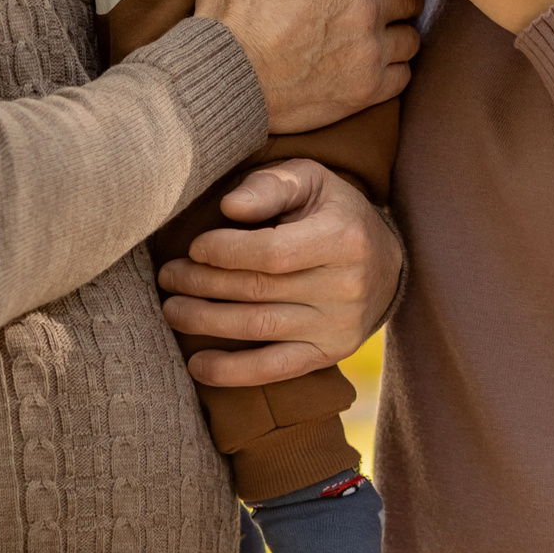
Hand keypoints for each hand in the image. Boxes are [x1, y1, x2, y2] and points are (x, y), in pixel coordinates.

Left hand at [158, 160, 404, 386]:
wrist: (385, 263)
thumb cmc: (334, 211)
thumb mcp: (310, 180)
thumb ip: (270, 185)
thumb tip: (229, 207)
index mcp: (342, 238)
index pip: (271, 253)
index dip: (224, 252)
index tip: (194, 247)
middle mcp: (344, 287)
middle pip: (257, 290)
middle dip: (202, 284)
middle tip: (168, 276)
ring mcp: (337, 327)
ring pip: (258, 328)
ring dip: (205, 321)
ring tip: (171, 309)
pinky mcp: (329, 354)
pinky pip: (275, 370)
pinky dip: (232, 372)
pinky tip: (197, 365)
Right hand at [196, 0, 420, 133]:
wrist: (221, 77)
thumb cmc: (234, 8)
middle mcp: (365, 9)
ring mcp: (368, 53)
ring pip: (410, 34)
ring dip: (396, 27)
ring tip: (374, 28)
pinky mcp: (364, 91)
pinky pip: (403, 74)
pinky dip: (392, 65)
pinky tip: (371, 60)